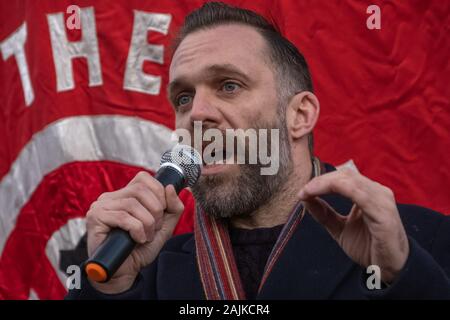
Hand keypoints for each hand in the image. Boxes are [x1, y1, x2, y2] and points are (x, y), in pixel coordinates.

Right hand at [85, 171, 183, 293]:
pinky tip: (137, 240)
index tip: (162, 211)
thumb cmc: (141, 249)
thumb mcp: (164, 226)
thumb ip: (172, 207)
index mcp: (125, 195)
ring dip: (147, 223)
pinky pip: (123, 217)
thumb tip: (171, 187)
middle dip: (155, 210)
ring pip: (132, 204)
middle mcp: (111, 197)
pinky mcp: (95, 218)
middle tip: (154, 228)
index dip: (158, 191)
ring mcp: (101, 206)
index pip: (142, 177)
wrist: (123, 273)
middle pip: (140, 189)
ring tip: (146, 236)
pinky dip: (137, 229)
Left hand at [297, 168, 408, 282]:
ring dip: (324, 183)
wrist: (390, 270)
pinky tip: (319, 193)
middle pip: (344, 175)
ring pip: (349, 180)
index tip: (302, 192)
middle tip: (302, 191)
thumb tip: (305, 198)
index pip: (342, 177)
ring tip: (307, 192)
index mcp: (368, 193)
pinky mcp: (383, 214)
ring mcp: (382, 201)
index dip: (320, 180)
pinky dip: (336, 189)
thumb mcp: (339, 228)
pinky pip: (359, 194)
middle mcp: (377, 192)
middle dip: (320, 180)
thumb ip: (324, 213)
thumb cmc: (369, 247)